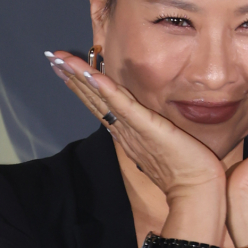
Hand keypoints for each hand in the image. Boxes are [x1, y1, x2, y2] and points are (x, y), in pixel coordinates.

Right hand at [45, 51, 224, 203]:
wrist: (194, 190)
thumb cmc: (184, 172)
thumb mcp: (161, 147)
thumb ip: (149, 134)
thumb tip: (146, 126)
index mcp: (126, 134)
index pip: (99, 106)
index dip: (81, 87)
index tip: (65, 70)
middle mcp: (124, 131)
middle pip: (92, 100)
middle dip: (72, 77)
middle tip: (53, 57)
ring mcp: (133, 129)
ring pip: (100, 99)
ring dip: (79, 77)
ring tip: (61, 60)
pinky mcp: (147, 127)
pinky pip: (122, 106)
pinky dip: (106, 89)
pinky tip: (92, 74)